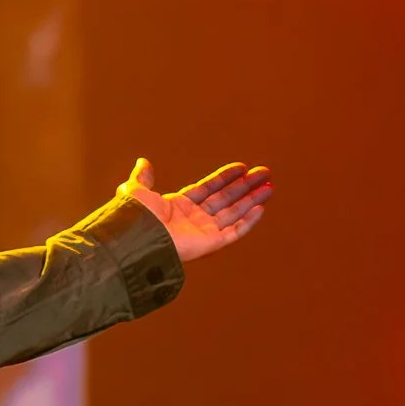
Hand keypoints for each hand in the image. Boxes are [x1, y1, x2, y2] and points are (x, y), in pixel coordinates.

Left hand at [120, 158, 271, 264]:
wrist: (138, 238)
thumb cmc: (135, 217)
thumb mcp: (136, 191)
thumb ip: (143, 178)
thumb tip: (143, 162)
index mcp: (179, 206)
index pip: (209, 189)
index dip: (225, 178)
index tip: (242, 167)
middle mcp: (194, 218)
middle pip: (226, 198)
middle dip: (246, 186)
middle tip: (264, 173)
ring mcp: (204, 231)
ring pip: (234, 213)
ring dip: (252, 199)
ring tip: (269, 186)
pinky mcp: (211, 243)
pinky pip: (234, 231)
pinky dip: (249, 221)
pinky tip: (261, 207)